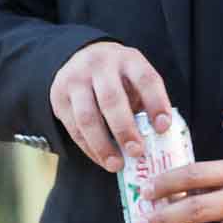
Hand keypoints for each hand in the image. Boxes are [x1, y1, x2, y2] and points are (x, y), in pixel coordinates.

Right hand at [50, 42, 173, 171]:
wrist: (81, 58)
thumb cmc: (120, 78)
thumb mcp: (136, 79)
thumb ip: (145, 103)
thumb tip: (158, 140)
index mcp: (129, 60)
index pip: (145, 80)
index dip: (156, 104)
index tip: (163, 128)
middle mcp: (100, 66)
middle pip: (111, 99)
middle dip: (125, 129)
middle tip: (137, 152)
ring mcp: (76, 80)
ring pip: (87, 116)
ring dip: (102, 145)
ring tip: (116, 165)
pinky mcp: (59, 97)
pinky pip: (74, 127)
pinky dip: (89, 147)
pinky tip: (102, 159)